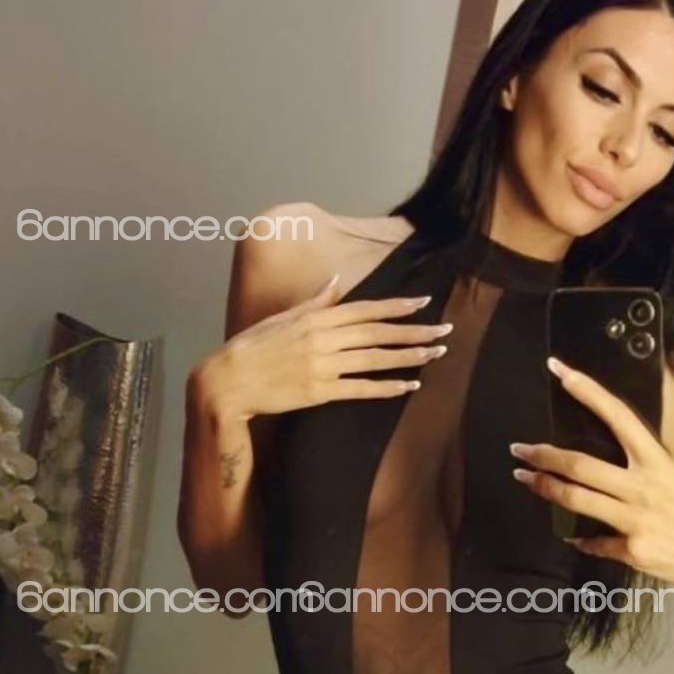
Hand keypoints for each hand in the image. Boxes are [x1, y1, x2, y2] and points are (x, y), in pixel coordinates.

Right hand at [193, 275, 452, 421]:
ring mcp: (322, 366)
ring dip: (409, 357)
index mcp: (316, 318)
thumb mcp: (283, 317)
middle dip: (414, 331)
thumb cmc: (253, 347)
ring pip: (376, 358)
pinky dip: (388, 387)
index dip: (397, 306)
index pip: (365, 309)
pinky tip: (410, 385)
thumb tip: (336, 281)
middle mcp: (323, 339)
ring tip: (436, 354)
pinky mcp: (319, 392)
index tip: (424, 303)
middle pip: (378, 332)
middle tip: (445, 331)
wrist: (228, 381)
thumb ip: (315, 302)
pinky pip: (361, 388)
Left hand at [511, 357, 673, 591]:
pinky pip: (594, 542)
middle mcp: (643, 486)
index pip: (619, 417)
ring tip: (524, 478)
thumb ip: (647, 466)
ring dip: (545, 487)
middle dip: (544, 455)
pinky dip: (579, 538)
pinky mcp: (632, 550)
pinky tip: (569, 535)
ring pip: (577, 500)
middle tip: (518, 448)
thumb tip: (617, 457)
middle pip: (581, 464)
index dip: (588, 391)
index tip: (560, 371)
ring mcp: (635, 520)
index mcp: (657, 461)